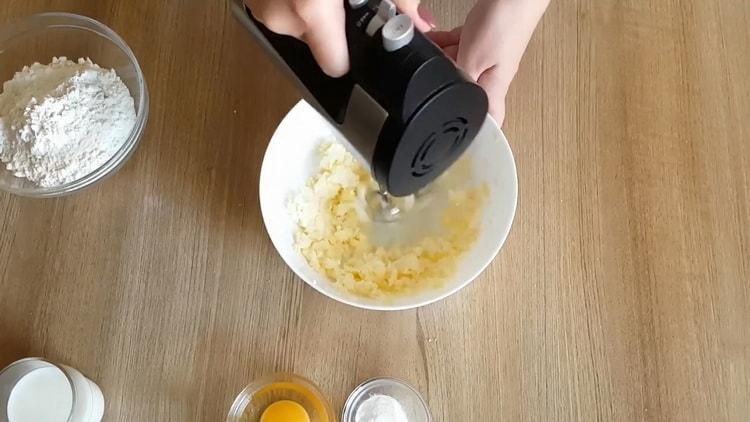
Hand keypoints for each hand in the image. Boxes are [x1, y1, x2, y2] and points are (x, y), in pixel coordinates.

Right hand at [245, 0, 434, 76]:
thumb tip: (421, 21)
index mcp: (310, 9)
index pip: (336, 66)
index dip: (354, 53)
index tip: (363, 36)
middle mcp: (279, 12)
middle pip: (317, 41)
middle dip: (334, 20)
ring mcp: (257, 2)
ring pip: (296, 19)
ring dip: (311, 3)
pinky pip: (276, 1)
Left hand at [429, 0, 549, 123]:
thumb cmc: (505, 23)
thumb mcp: (473, 59)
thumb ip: (459, 81)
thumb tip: (447, 100)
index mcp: (494, 87)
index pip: (491, 122)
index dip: (478, 135)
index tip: (461, 141)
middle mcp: (491, 75)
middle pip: (466, 93)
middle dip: (446, 88)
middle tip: (430, 79)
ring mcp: (485, 57)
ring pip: (458, 69)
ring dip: (442, 62)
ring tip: (428, 53)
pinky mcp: (481, 40)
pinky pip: (458, 48)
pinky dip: (444, 45)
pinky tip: (434, 40)